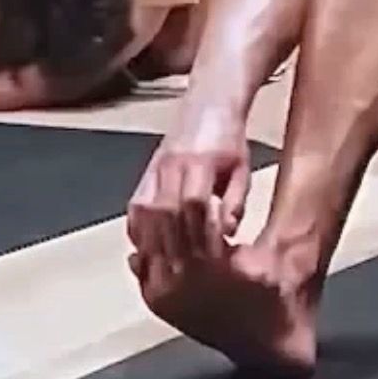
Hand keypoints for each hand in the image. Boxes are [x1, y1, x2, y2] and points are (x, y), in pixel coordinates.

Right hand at [127, 108, 249, 263]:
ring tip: (161, 269)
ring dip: (151, 241)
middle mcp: (173, 165)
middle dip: (173, 245)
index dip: (199, 232)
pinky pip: (135, 205)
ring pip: (145, 210)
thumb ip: (236, 199)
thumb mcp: (242, 168)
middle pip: (165, 211)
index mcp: (201, 161)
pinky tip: (145, 249)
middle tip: (182, 273)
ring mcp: (156, 168)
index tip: (208, 257)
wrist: (209, 105)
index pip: (194, 202)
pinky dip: (138, 229)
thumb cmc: (229, 141)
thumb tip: (228, 233)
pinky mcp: (147, 172)